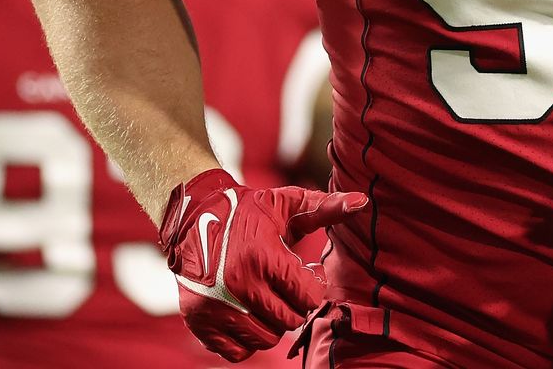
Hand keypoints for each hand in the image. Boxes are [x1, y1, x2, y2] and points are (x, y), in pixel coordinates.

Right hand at [157, 168, 367, 361]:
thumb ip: (324, 207)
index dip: (312, 287)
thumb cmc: (245, 210)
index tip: (306, 274)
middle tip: (286, 288)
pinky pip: (237, 351)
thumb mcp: (284, 204)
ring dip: (271, 323)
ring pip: (265, 339)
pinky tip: (247, 314)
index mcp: (263, 257)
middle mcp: (239, 286)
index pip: (309, 298)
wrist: (190, 216)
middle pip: (289, 321)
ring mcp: (217, 307)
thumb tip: (361, 201)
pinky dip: (246, 339)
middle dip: (294, 305)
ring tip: (267, 299)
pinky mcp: (200, 322)